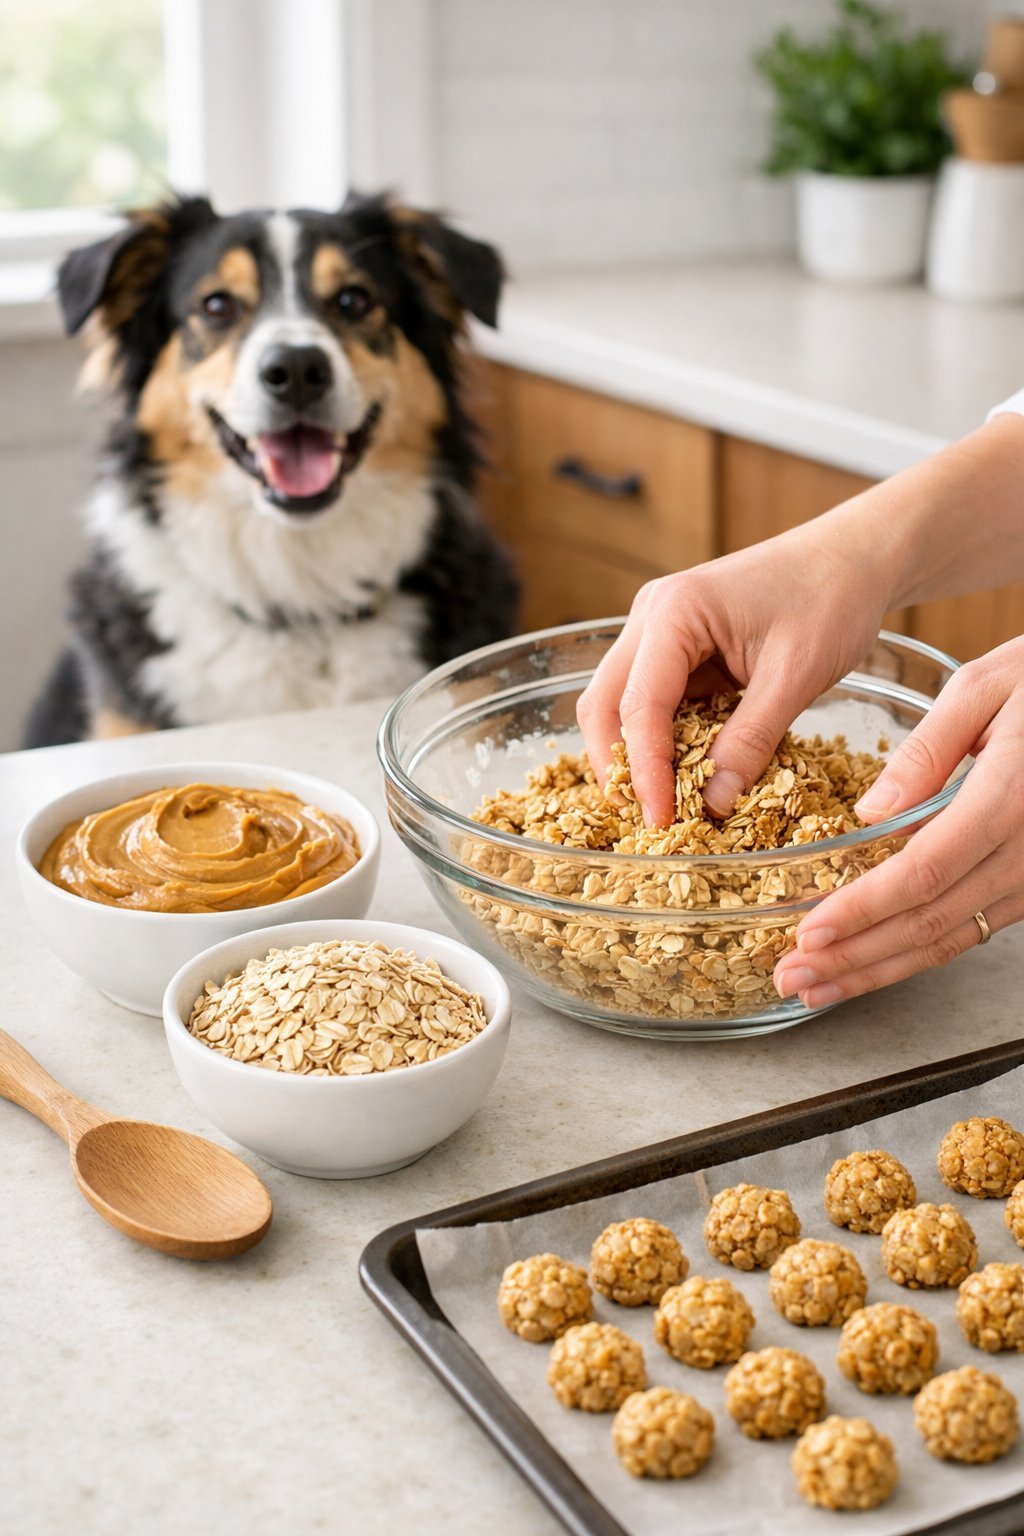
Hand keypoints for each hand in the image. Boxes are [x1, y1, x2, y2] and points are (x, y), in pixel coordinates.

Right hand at [576, 523, 888, 824]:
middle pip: (605, 703)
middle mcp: (651, 616)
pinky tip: (685, 772)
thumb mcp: (796, 677)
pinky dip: (662, 739)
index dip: (645, 771)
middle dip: (619, 765)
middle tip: (650, 819)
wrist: (854, 556)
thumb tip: (714, 804)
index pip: (639, 706)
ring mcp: (659, 630)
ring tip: (665, 802)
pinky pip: (653, 700)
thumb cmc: (831, 599)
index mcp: (674, 612)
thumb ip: (751, 740)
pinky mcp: (678, 647)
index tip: (661, 821)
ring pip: (619, 703)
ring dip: (635, 753)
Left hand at [774, 637, 1023, 1008]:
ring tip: (815, 986)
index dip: (863, 911)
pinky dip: (914, 953)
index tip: (809, 933)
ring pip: (951, 939)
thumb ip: (927, 750)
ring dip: (878, 970)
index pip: (922, 873)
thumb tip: (870, 812)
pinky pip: (972, 928)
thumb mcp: (986, 686)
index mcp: (1008, 801)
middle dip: (854, 958)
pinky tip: (868, 963)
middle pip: (930, 922)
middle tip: (790, 977)